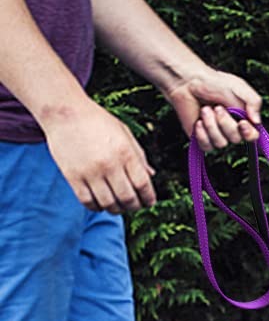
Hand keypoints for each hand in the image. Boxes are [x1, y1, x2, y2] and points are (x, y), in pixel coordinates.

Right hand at [42, 99, 156, 213]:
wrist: (64, 112)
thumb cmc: (98, 122)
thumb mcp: (124, 134)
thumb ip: (139, 156)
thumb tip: (151, 175)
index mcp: (126, 153)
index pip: (143, 185)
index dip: (149, 198)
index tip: (149, 202)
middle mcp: (109, 164)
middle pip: (127, 198)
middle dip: (134, 206)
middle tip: (134, 205)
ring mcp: (89, 171)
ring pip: (108, 203)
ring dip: (116, 209)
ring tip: (118, 205)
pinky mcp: (72, 176)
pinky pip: (87, 201)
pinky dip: (97, 207)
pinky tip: (100, 203)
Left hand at [163, 67, 262, 151]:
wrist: (188, 83)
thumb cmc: (214, 83)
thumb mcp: (240, 87)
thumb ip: (254, 102)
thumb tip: (256, 121)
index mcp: (243, 119)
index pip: (253, 136)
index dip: (249, 134)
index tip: (242, 123)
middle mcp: (231, 130)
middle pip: (235, 139)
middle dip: (224, 123)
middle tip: (217, 107)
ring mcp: (216, 136)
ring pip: (221, 143)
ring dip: (211, 125)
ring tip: (205, 109)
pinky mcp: (202, 139)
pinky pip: (207, 146)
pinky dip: (202, 133)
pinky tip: (198, 121)